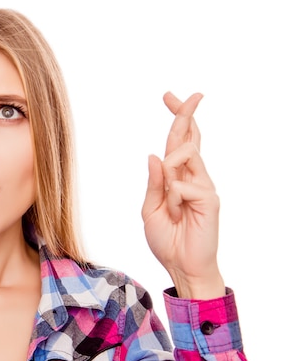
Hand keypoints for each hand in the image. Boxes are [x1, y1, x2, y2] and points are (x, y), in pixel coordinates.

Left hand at [141, 92, 223, 299]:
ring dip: (167, 177)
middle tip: (193, 93)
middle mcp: (194, 176)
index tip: (170, 97)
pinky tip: (178, 215)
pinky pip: (180, 184)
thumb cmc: (167, 239)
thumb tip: (154, 155)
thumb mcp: (150, 209)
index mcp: (179, 177)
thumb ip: (154, 183)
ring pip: (182, 155)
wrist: (180, 266)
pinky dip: (171, 200)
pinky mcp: (210, 197)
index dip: (178, 117)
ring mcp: (204, 185)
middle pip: (189, 136)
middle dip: (186, 112)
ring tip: (170, 206)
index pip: (179, 141)